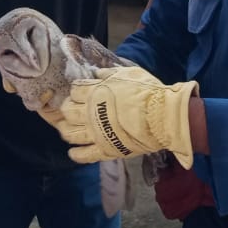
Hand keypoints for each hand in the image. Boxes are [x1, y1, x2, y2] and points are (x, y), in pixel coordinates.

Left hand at [53, 66, 195, 167]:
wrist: (161, 116)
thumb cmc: (147, 91)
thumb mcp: (128, 74)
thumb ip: (109, 73)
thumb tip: (97, 73)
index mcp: (94, 92)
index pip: (74, 90)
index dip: (75, 90)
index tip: (79, 92)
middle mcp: (90, 113)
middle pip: (67, 111)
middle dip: (67, 109)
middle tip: (70, 110)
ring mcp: (96, 133)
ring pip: (70, 134)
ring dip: (66, 131)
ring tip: (67, 129)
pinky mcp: (105, 150)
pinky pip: (84, 155)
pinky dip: (76, 154)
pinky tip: (73, 152)